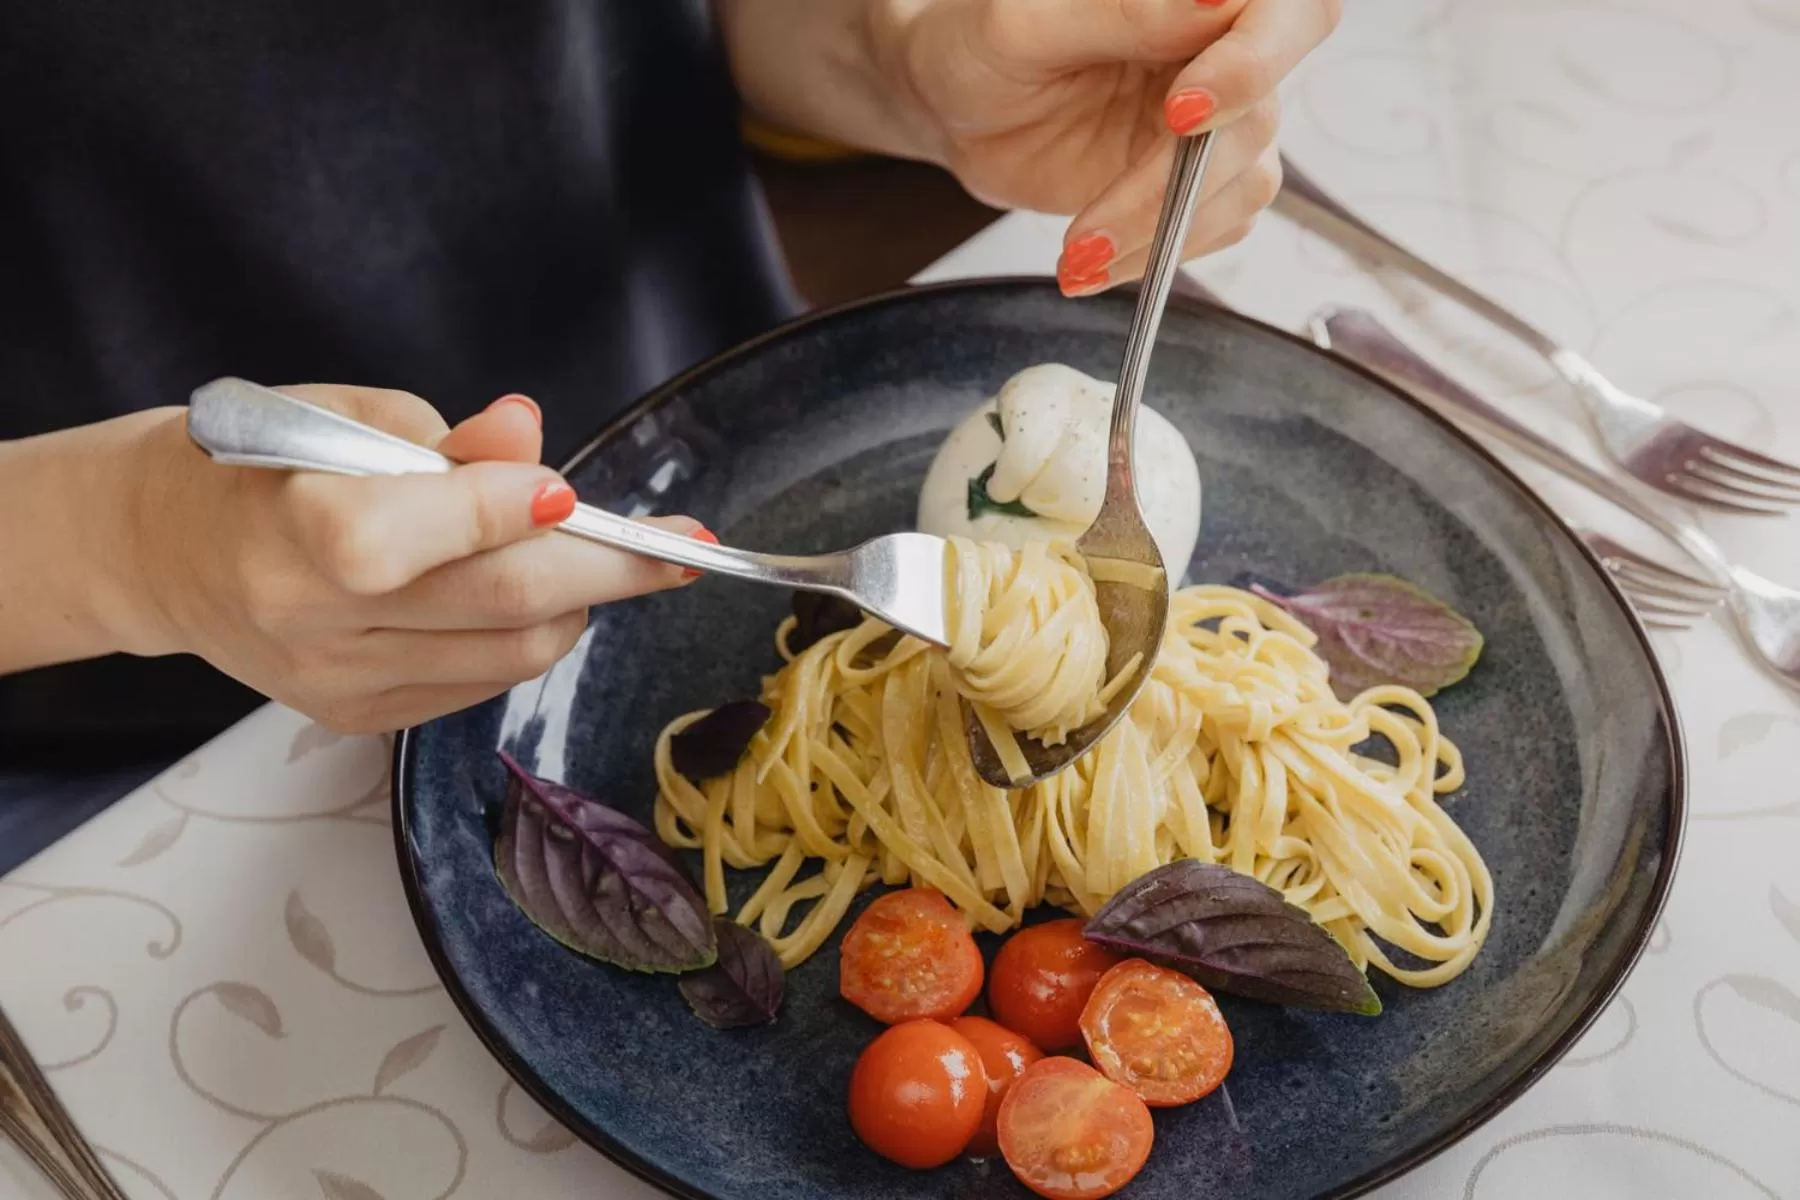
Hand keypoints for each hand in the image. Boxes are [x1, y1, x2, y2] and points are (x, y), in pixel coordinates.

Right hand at [119, 387, 705, 732]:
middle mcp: (317, 622)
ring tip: (597, 558)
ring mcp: (343, 683)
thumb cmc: (255, 464)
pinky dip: (529, 636)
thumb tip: (529, 435)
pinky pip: (485, 680)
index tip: (579, 490)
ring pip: (511, 652)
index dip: (512, 508)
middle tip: (685, 548)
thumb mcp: (338, 416)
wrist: (162, 553)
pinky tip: (531, 596)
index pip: (422, 533)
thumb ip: (441, 437)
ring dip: (579, 605)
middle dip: (609, 572)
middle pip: (498, 604)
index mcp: (295, 532)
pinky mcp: (363, 718)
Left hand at [882, 0, 1338, 294]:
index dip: (1254, 62)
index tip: (1183, 109)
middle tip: (1105, 216)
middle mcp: (1218, 54)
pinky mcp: (1195, 185)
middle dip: (1186, 178)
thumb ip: (1123, 11)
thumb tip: (1215, 0)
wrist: (951, 109)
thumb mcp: (1025, 24)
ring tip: (1077, 252)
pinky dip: (1154, 255)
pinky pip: (1212, 230)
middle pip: (1260, 115)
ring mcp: (1214, 124)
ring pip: (1242, 184)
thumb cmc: (978, 45)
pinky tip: (1091, 260)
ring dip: (1159, 231)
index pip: (1285, 13)